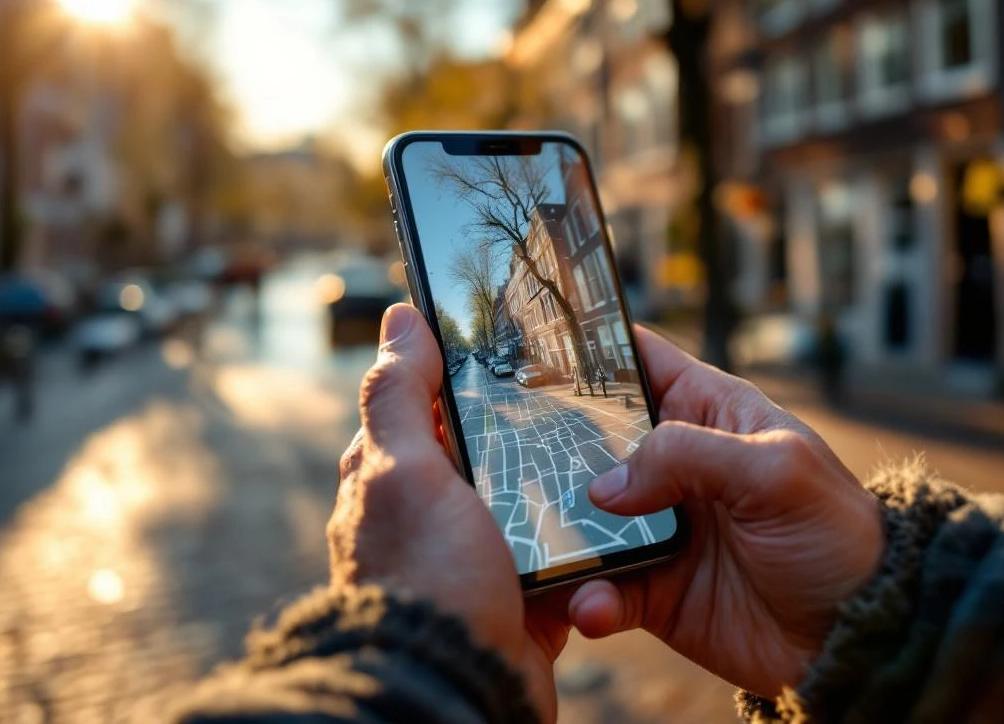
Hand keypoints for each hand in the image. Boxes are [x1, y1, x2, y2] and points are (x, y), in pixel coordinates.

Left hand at [326, 304, 568, 721]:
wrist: (455, 692)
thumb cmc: (423, 579)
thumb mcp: (401, 472)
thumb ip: (397, 395)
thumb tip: (401, 317)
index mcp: (393, 479)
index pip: (423, 405)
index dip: (460, 371)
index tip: (512, 344)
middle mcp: (430, 517)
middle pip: (485, 451)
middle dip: (524, 427)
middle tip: (578, 394)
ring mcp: (476, 558)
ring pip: (526, 500)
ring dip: (559, 484)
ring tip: (605, 449)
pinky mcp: (518, 597)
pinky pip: (556, 556)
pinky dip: (578, 541)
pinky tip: (610, 516)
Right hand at [568, 326, 882, 698]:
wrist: (856, 638)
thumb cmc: (836, 537)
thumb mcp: (776, 471)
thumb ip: (688, 455)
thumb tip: (605, 485)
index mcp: (708, 412)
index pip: (641, 360)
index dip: (592, 349)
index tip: (535, 347)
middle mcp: (674, 464)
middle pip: (592, 438)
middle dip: (551, 443)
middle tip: (507, 450)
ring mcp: (658, 526)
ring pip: (585, 515)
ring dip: (561, 530)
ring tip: (545, 548)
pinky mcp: (652, 588)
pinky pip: (603, 587)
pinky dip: (590, 597)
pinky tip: (594, 606)